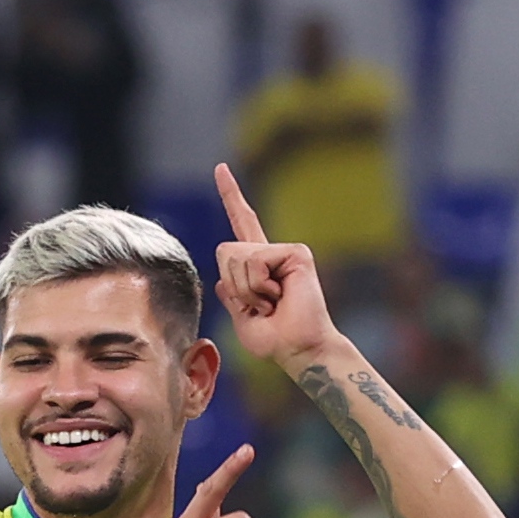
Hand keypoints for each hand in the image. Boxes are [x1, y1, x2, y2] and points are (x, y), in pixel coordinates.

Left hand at [211, 163, 340, 372]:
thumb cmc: (274, 341)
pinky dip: (258, 286)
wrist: (298, 349)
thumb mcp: (241, 321)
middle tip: (259, 305)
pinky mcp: (295, 252)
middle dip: (232, 283)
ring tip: (271, 302)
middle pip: (224, 251)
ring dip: (246, 290)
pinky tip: (278, 296)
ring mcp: (284, 251)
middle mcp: (271, 253)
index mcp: (258, 266)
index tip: (220, 168)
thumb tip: (221, 281)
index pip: (241, 224)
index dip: (231, 196)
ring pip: (236, 258)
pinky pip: (255, 261)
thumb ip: (230, 298)